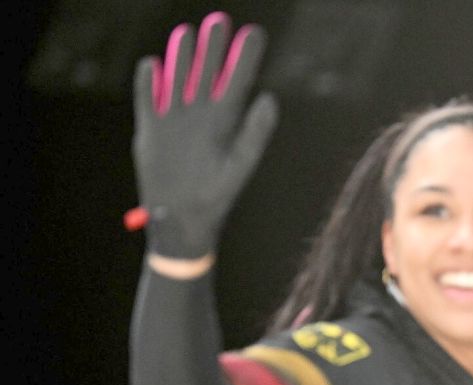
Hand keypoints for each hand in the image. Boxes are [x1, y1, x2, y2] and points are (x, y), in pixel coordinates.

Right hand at [132, 12, 278, 258]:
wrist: (183, 221)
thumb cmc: (218, 196)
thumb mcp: (240, 164)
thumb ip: (255, 132)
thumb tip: (270, 97)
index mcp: (227, 122)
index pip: (238, 81)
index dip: (244, 57)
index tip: (254, 33)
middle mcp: (201, 115)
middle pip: (206, 72)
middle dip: (212, 47)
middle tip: (218, 21)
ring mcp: (175, 120)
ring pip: (177, 78)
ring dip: (181, 57)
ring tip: (187, 34)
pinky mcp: (150, 130)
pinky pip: (148, 99)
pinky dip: (148, 83)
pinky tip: (152, 65)